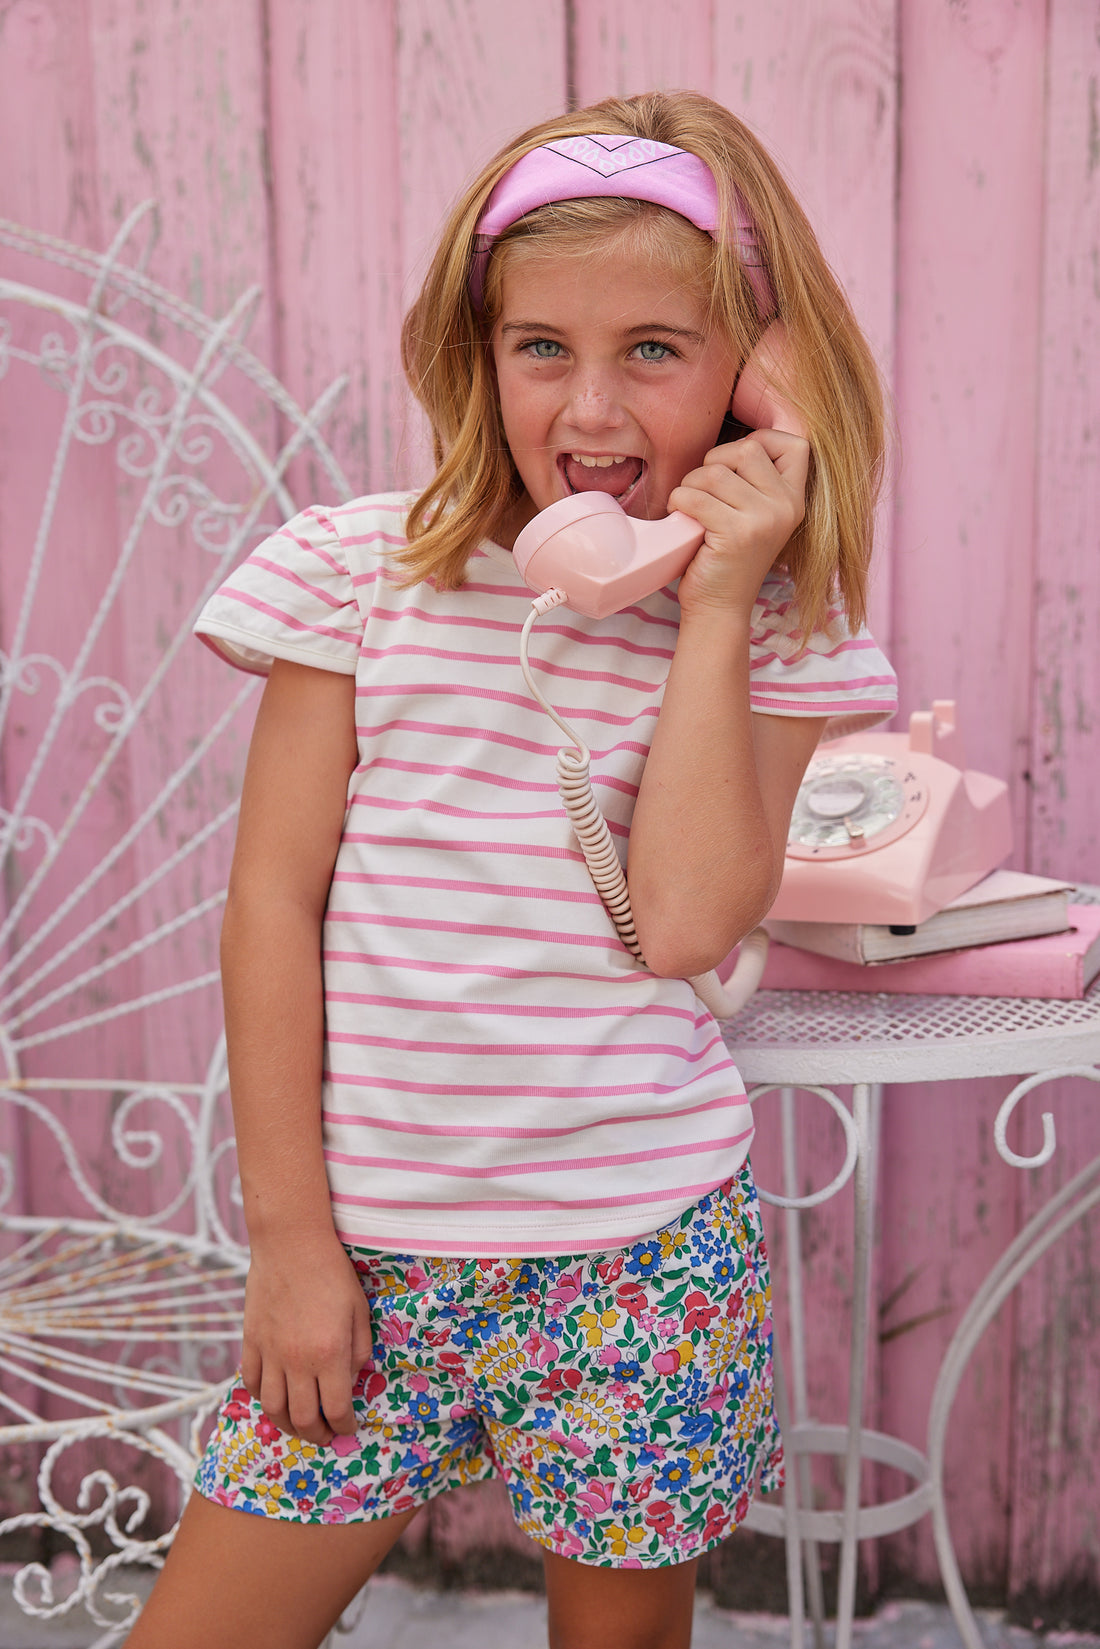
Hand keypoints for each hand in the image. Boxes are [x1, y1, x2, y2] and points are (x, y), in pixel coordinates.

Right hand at [239, 1233, 373, 1445]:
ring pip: (273, 1408)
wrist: (291, 1244)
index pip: (336, 1408)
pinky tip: (275, 1398)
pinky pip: (252, 1383)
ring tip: (300, 1426)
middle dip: (317, 1434)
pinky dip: (262, 1399)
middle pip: (303, 1417)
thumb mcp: (359, 1311)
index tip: (349, 1428)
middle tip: (326, 1436)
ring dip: (287, 1425)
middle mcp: (297, 1360)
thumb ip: (359, 1352)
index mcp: (330, 1353)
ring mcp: (270, 1353)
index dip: (344, 1425)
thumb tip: (351, 1382)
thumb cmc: (332, 1273)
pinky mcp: (251, 1342)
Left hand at [667, 427, 808, 618]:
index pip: (795, 444)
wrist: (719, 608)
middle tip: (702, 492)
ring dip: (690, 485)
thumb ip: (754, 481)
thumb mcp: (754, 515)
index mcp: (794, 500)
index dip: (761, 441)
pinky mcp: (736, 533)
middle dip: (714, 462)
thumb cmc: (726, 558)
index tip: (735, 465)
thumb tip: (734, 440)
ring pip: (714, 471)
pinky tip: (680, 518)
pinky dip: (678, 502)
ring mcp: (764, 520)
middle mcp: (785, 507)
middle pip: (747, 449)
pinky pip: (695, 496)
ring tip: (689, 508)